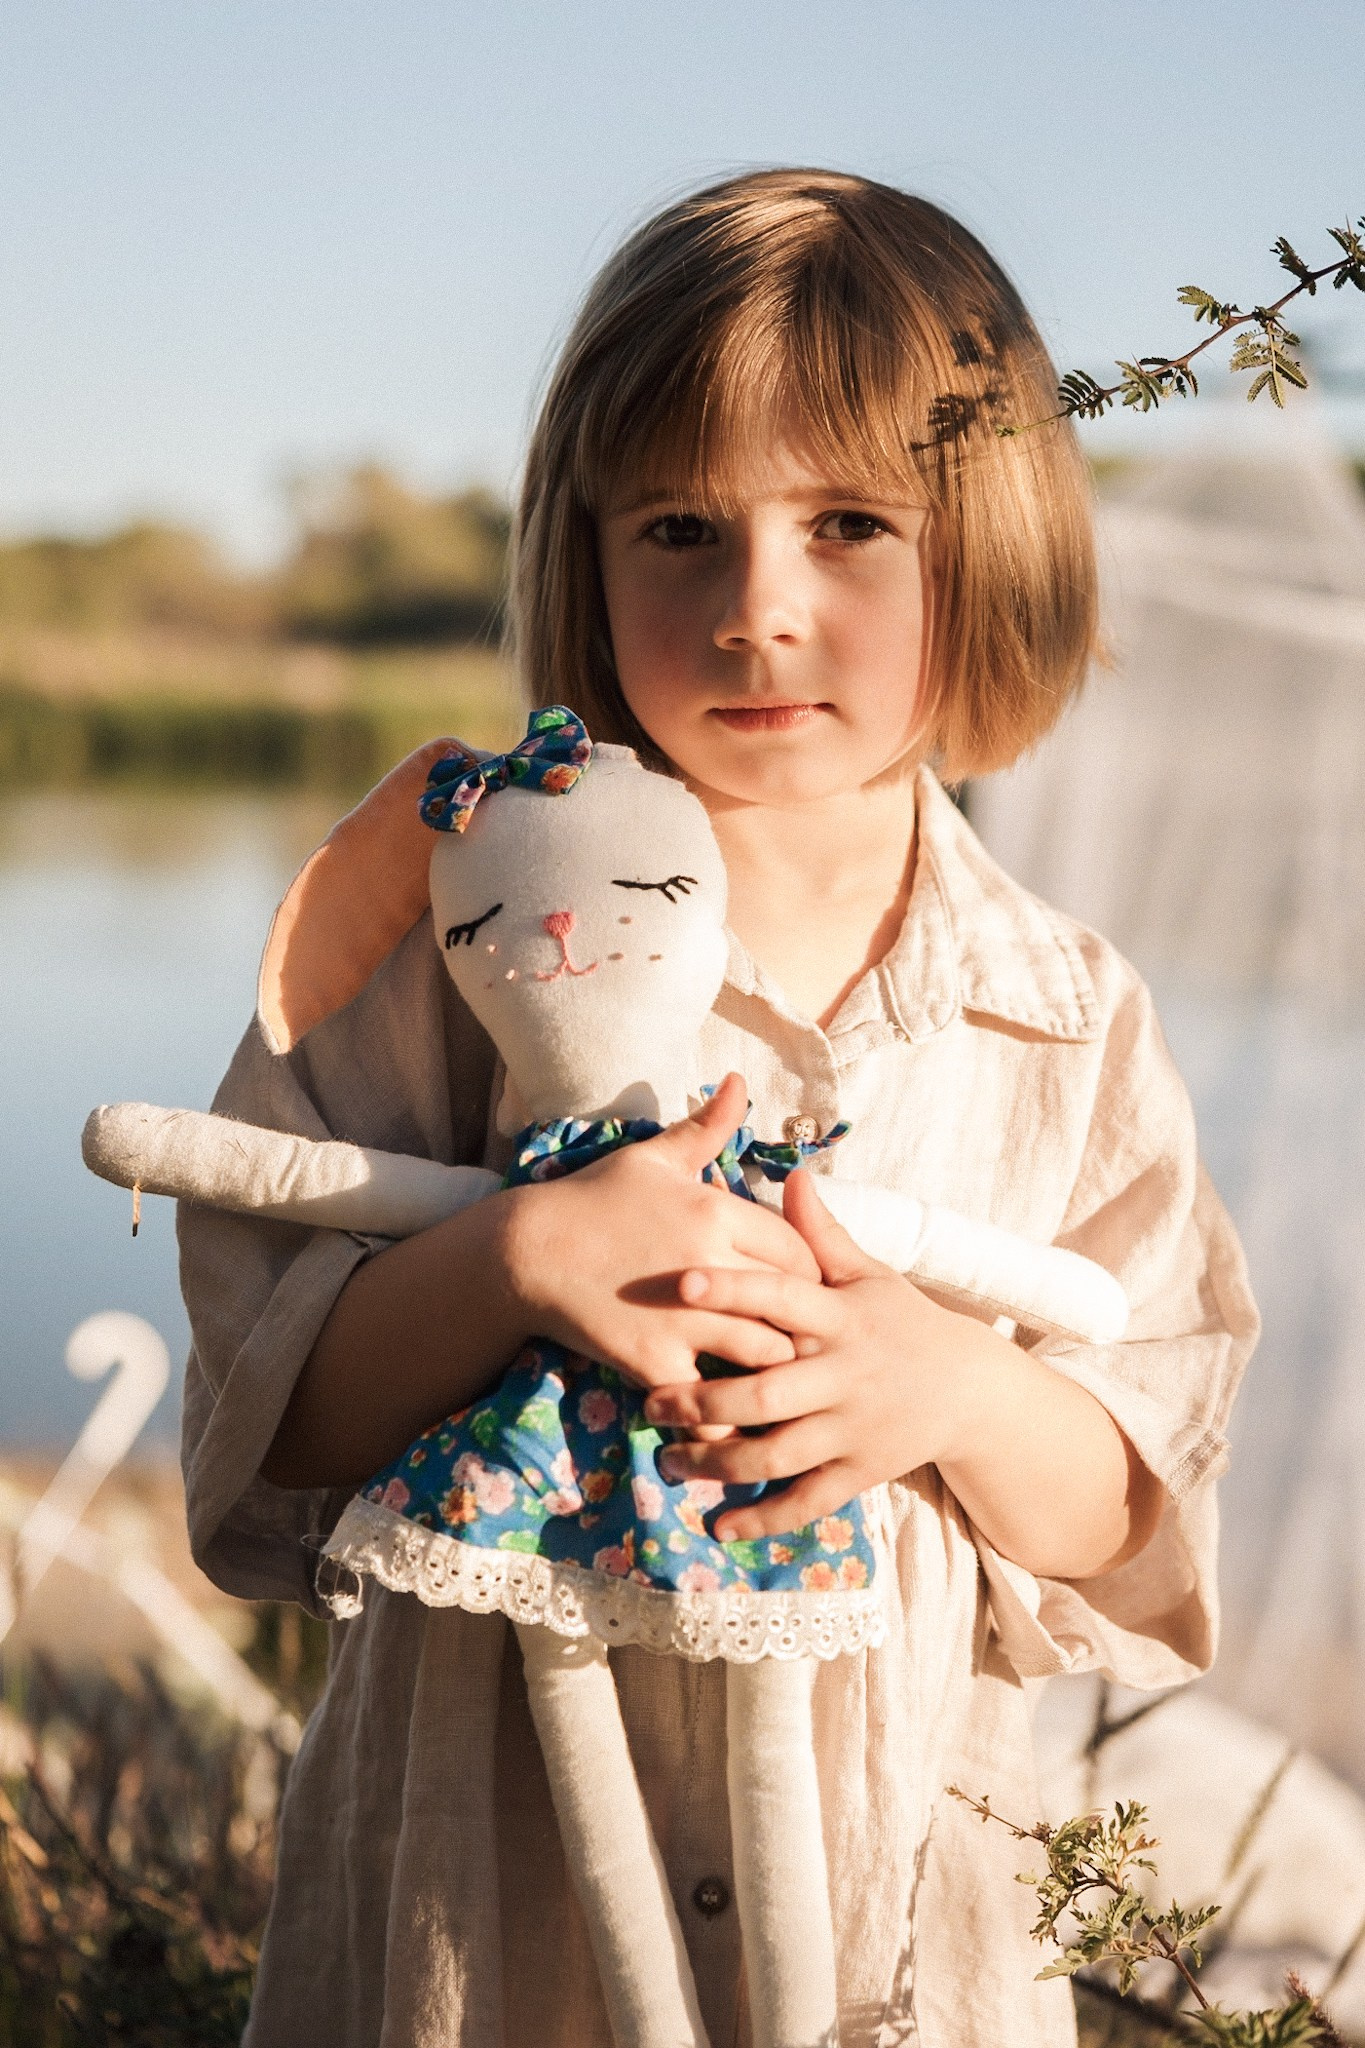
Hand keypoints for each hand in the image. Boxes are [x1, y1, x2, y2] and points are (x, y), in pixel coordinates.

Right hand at [501, 1073, 821, 1395]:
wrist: (528, 1253)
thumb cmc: (593, 1199)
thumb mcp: (652, 1159)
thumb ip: (706, 1128)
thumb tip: (742, 1082)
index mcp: (716, 1212)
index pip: (797, 1248)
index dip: (808, 1271)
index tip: (803, 1286)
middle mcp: (708, 1265)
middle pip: (793, 1302)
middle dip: (804, 1322)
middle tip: (806, 1337)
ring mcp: (684, 1318)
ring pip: (765, 1352)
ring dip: (775, 1365)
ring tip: (781, 1376)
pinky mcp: (656, 1362)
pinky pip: (711, 1397)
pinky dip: (725, 1412)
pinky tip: (730, 1413)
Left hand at [641, 1167, 993, 1538]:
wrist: (968, 1390)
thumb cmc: (901, 1321)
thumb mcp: (869, 1276)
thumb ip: (822, 1236)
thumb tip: (792, 1175)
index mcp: (841, 1318)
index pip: (781, 1299)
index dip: (732, 1290)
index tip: (679, 1282)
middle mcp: (845, 1376)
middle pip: (766, 1394)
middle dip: (702, 1402)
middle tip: (648, 1403)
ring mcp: (853, 1429)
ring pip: (777, 1454)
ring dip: (717, 1464)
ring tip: (667, 1462)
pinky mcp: (860, 1472)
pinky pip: (807, 1501)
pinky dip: (763, 1518)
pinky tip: (718, 1526)